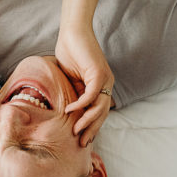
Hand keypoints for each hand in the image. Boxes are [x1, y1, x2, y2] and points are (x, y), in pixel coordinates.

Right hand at [55, 30, 113, 145]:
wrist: (73, 33)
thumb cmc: (70, 52)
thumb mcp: (71, 79)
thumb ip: (73, 93)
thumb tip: (69, 110)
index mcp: (101, 87)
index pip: (99, 112)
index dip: (92, 126)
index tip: (82, 138)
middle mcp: (107, 85)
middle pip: (102, 114)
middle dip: (92, 129)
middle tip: (81, 143)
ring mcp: (104, 80)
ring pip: (99, 108)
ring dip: (87, 121)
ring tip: (76, 131)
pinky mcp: (99, 74)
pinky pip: (90, 95)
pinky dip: (80, 105)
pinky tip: (69, 111)